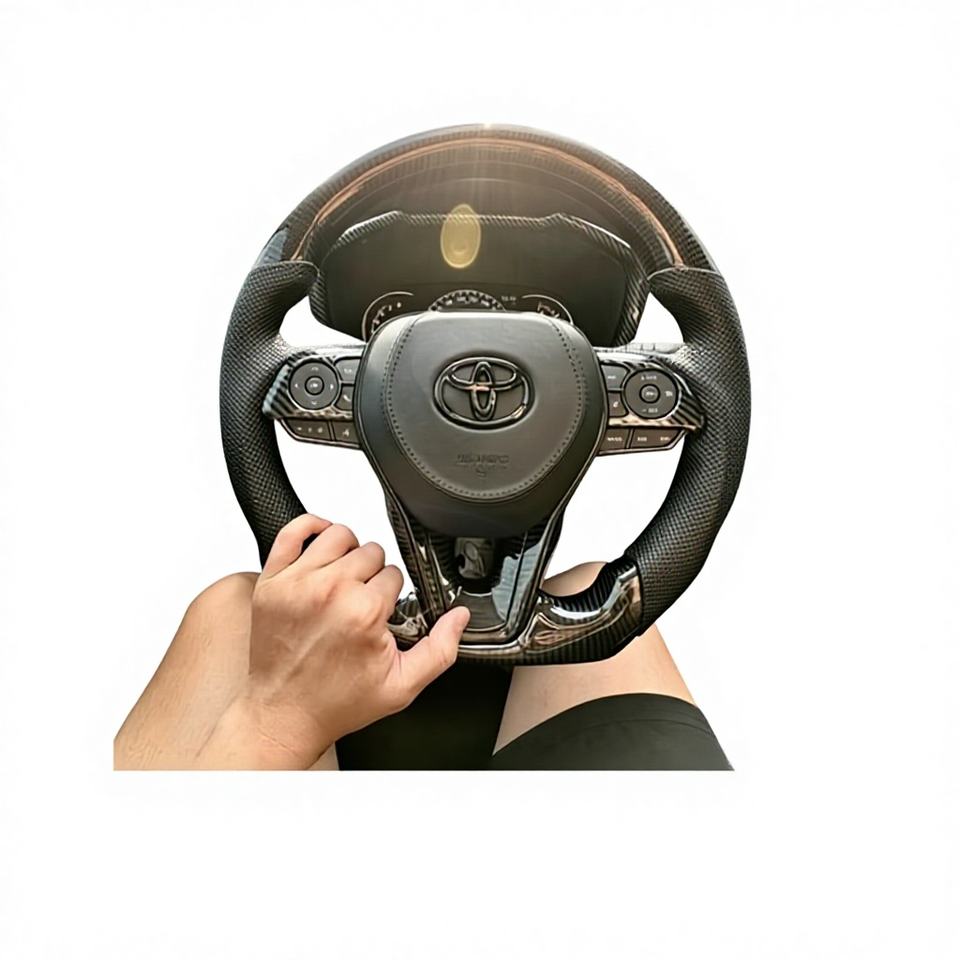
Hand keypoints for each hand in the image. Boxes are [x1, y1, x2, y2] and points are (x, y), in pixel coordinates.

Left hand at [196, 515, 469, 768]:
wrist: (284, 715)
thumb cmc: (336, 701)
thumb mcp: (401, 686)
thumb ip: (440, 650)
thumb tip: (460, 618)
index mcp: (364, 612)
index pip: (394, 574)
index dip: (394, 593)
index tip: (383, 611)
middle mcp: (330, 591)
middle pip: (370, 552)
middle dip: (373, 574)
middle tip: (365, 600)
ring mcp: (297, 583)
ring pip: (338, 535)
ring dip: (348, 552)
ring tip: (346, 577)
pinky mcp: (271, 581)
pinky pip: (292, 531)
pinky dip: (309, 529)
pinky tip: (320, 546)